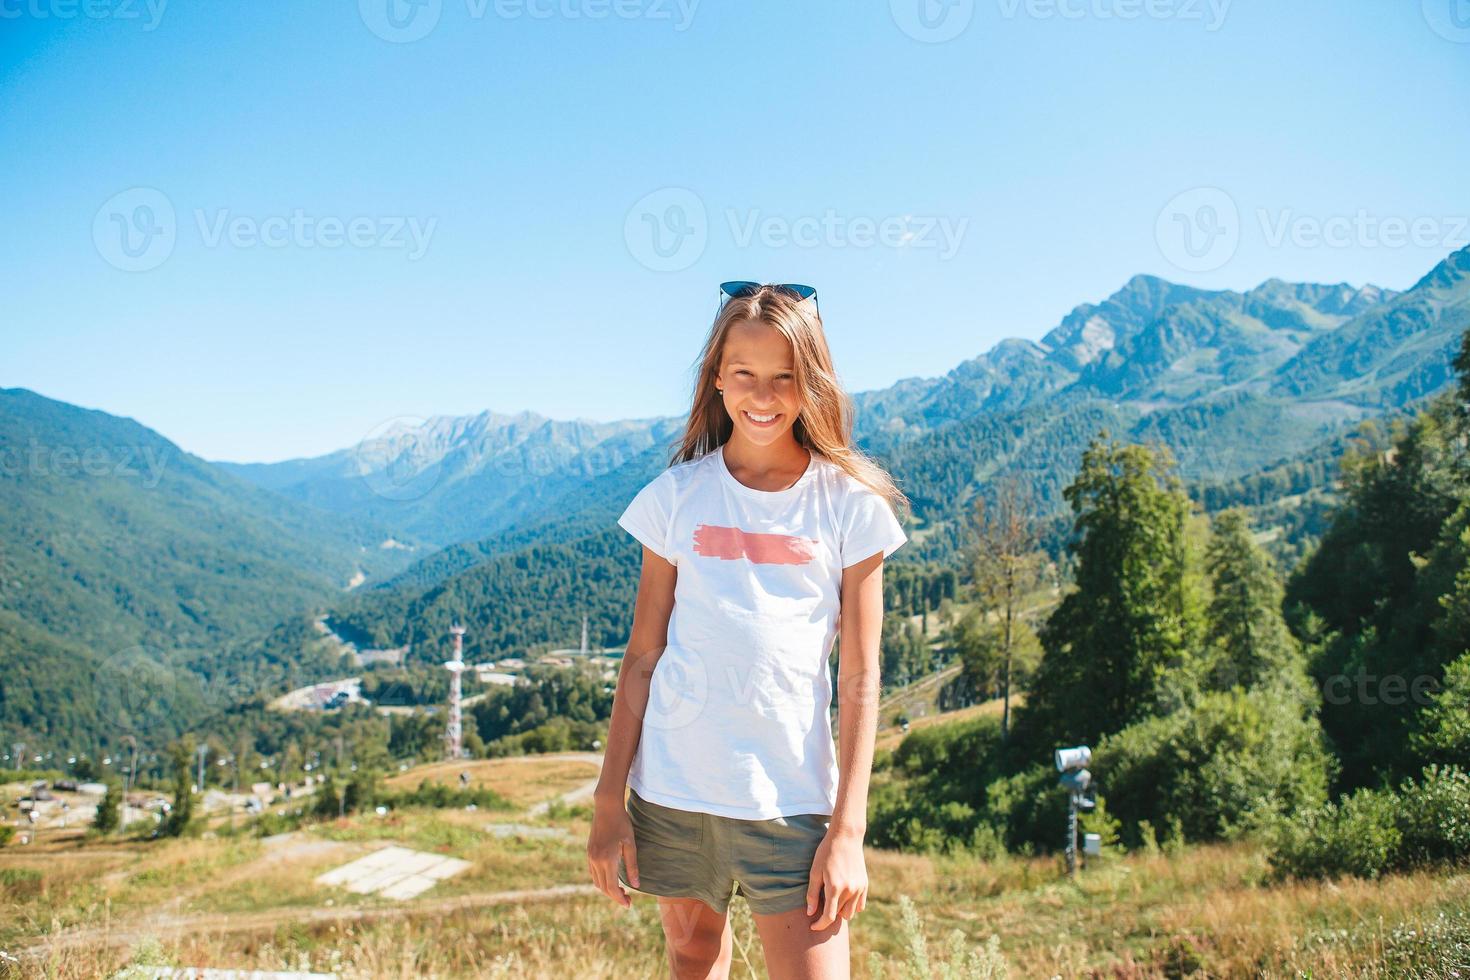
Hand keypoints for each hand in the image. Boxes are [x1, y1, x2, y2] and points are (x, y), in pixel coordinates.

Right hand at [586, 794, 638, 908]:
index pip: (612, 888)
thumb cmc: (622, 824)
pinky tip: (612, 877)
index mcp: (607, 860)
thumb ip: (632, 866)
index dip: (620, 899)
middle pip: (603, 888)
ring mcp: (590, 856)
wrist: (606, 808)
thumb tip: (636, 886)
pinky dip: (602, 879)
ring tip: (621, 890)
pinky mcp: (589, 852)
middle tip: (628, 899)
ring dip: (607, 889)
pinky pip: (593, 872)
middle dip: (615, 896)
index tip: (629, 905)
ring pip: (597, 881)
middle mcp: (596, 860)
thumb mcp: (631, 845)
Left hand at [805, 825, 866, 930]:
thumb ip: (813, 894)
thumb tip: (810, 913)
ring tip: (832, 900)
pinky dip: (851, 906)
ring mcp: (859, 888)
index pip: (829, 917)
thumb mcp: (815, 871)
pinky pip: (860, 905)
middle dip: (829, 915)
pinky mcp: (865, 885)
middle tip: (820, 906)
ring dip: (840, 911)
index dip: (820, 925)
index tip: (812, 926)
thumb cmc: (827, 852)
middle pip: (839, 915)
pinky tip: (843, 898)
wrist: (846, 837)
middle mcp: (849, 890)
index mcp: (835, 887)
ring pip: (851, 913)